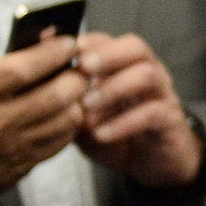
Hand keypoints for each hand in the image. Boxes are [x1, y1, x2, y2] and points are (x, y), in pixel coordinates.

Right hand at [0, 36, 86, 205]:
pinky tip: (65, 114)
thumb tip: (19, 53)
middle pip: (55, 94)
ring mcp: (13, 147)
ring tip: (74, 91)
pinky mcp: (24, 165)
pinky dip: (70, 124)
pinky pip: (62, 141)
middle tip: (79, 68)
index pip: (22, 69)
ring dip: (78, 100)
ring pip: (66, 119)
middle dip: (75, 76)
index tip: (68, 43)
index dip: (52, 53)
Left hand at [76, 32, 201, 187]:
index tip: (63, 52)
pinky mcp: (170, 119)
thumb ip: (64, 102)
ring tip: (88, 105)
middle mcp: (146, 73)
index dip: (86, 42)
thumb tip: (35, 84)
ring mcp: (161, 94)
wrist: (152, 165)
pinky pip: (152, 112)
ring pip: (147, 74)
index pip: (109, 40)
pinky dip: (124, 123)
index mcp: (123, 67)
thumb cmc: (115, 134)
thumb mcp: (82, 118)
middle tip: (82, 67)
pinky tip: (102, 134)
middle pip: (135, 47)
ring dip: (114, 87)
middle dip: (107, 54)